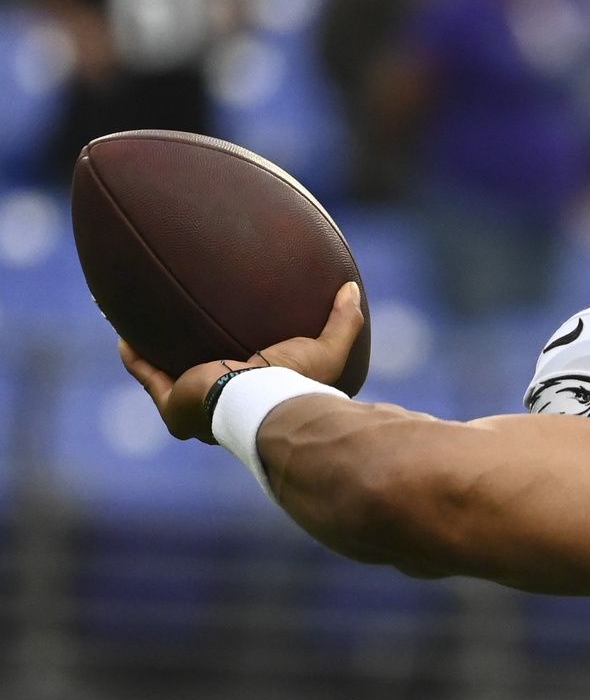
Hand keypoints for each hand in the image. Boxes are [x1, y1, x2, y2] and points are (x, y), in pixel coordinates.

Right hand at [120, 282, 364, 442]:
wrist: (266, 404)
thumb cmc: (298, 383)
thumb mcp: (327, 350)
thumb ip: (343, 322)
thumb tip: (353, 289)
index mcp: (255, 400)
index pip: (243, 384)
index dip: (236, 366)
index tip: (234, 345)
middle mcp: (222, 409)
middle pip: (202, 382)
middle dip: (193, 362)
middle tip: (189, 334)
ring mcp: (195, 407)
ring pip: (168, 379)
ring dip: (157, 357)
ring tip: (147, 332)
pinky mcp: (173, 402)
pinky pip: (148, 375)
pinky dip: (135, 357)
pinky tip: (125, 336)